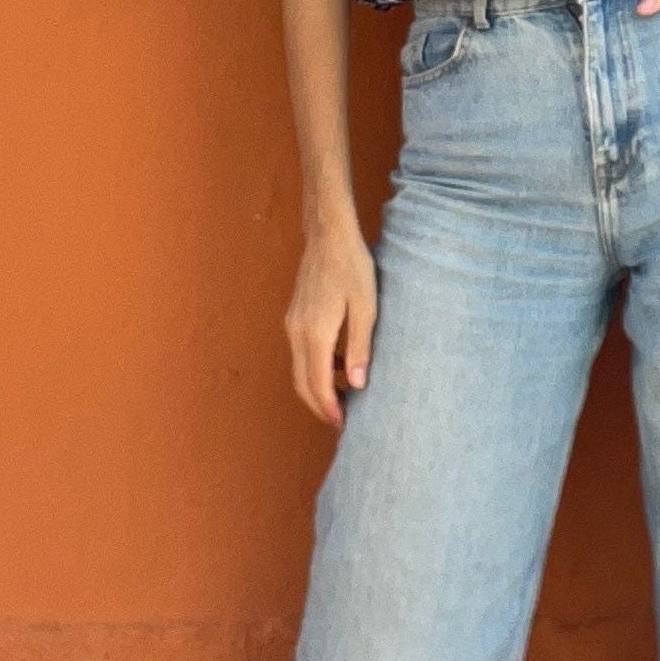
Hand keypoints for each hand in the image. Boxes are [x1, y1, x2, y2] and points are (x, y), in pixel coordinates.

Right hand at [285, 213, 377, 427]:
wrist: (328, 235)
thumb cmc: (352, 267)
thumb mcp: (366, 307)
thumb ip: (359, 347)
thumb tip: (356, 384)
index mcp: (315, 334)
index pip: (318, 384)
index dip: (330, 409)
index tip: (344, 425)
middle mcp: (297, 333)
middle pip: (302, 383)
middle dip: (320, 406)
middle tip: (342, 421)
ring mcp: (293, 324)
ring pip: (300, 369)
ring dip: (318, 388)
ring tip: (344, 398)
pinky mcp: (295, 316)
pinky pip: (302, 353)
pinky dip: (316, 368)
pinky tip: (340, 367)